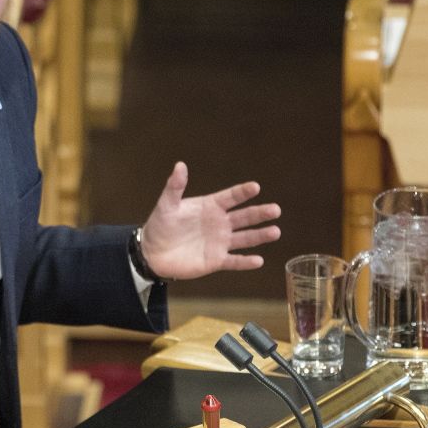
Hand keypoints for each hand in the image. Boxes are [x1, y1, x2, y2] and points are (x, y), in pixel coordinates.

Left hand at [140, 162, 280, 279]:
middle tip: (275, 210)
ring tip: (275, 231)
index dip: (243, 192)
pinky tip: (259, 261)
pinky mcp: (216, 260)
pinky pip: (234, 261)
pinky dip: (245, 262)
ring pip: (245, 238)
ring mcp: (220, 242)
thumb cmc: (160, 226)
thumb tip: (180, 165)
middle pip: (244, 217)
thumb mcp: (167, 205)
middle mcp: (220, 223)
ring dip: (260, 235)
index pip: (231, 197)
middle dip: (260, 213)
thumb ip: (175, 187)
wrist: (151, 253)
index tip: (255, 187)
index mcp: (210, 207)